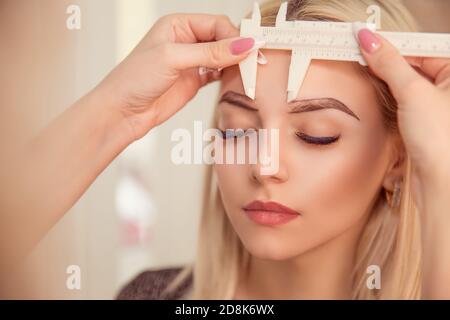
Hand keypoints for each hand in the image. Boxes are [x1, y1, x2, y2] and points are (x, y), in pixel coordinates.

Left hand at [95, 14, 260, 141]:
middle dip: (239, 50)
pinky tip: (237, 82)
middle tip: (255, 63)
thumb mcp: (173, 58)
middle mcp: (186, 41)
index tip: (251, 49)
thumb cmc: (135, 79)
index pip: (217, 24)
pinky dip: (229, 77)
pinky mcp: (194, 81)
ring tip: (250, 73)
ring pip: (223, 57)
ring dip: (236, 64)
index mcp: (178, 25)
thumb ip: (211, 52)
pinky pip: (218, 75)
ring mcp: (191, 62)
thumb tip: (244, 45)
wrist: (122, 112)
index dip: (235, 36)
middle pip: (223, 39)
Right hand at [356, 29, 449, 191]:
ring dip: (386, 80)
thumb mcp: (413, 91)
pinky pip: (404, 98)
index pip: (421, 49)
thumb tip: (370, 40)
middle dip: (387, 63)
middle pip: (413, 64)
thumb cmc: (442, 140)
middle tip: (361, 55)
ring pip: (406, 82)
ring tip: (368, 74)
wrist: (439, 182)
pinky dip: (389, 96)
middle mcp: (449, 87)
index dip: (392, 46)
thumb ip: (390, 63)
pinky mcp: (425, 119)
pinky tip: (379, 95)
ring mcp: (438, 104)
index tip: (366, 41)